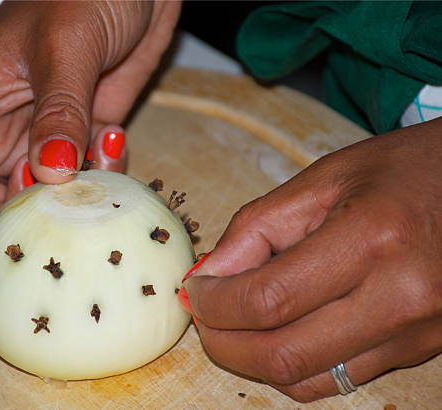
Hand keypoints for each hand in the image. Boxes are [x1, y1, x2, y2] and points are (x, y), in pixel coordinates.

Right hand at [0, 1, 180, 268]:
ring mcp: (49, 139)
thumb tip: (49, 177)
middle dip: (30, 230)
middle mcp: (6, 137)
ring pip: (50, 201)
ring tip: (99, 173)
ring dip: (76, 204)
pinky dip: (106, 176)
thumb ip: (57, 113)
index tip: (2, 261)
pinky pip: (91, 177)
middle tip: (70, 231)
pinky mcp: (88, 134)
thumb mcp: (64, 47)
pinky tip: (116, 140)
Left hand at [182, 118, 441, 401]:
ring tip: (235, 324)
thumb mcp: (324, 178)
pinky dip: (293, 364)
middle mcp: (401, 298)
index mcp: (373, 239)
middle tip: (205, 316)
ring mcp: (417, 334)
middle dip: (224, 343)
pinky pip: (337, 380)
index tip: (196, 291)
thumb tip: (209, 275)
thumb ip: (258, 227)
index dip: (215, 303)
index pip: (268, 299)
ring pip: (306, 379)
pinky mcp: (421, 351)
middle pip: (283, 354)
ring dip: (253, 360)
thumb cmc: (401, 171)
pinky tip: (277, 332)